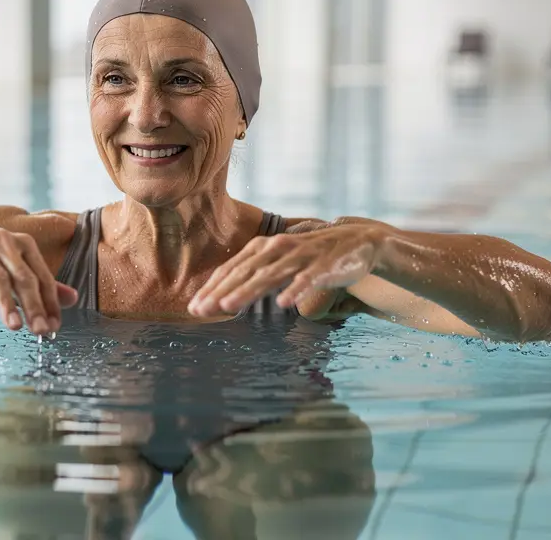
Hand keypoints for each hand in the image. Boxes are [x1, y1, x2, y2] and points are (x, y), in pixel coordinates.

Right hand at [0, 213, 77, 333]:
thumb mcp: (15, 262)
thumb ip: (42, 282)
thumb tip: (73, 299)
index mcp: (22, 244)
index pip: (42, 277)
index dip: (50, 302)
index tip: (54, 326)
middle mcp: (3, 242)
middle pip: (23, 277)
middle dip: (34, 305)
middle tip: (41, 331)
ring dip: (6, 303)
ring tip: (15, 326)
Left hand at [188, 219, 391, 316]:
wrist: (356, 241)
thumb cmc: (311, 257)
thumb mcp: (279, 263)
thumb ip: (255, 276)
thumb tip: (225, 297)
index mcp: (263, 248)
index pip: (231, 269)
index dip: (211, 287)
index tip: (194, 307)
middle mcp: (278, 248)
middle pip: (244, 272)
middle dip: (220, 291)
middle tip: (200, 310)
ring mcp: (300, 256)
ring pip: (270, 275)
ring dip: (247, 291)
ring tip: (227, 306)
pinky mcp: (323, 265)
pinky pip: (307, 279)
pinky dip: (295, 290)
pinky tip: (283, 303)